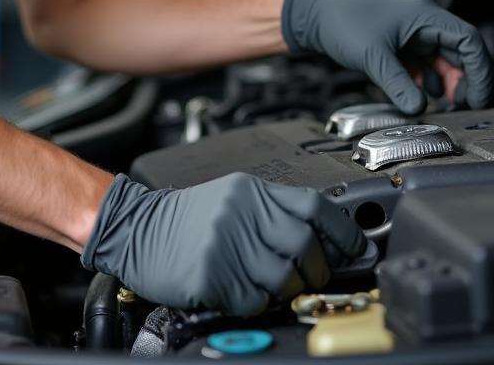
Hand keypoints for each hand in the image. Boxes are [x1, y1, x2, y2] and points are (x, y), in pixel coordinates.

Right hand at [81, 172, 366, 315]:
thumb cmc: (186, 217)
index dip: (343, 231)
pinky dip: (254, 303)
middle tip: (309, 277)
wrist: (136, 228)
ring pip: (284, 279)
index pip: (313, 206)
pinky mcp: (212, 275)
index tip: (357, 249)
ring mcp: (226, 243)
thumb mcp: (231, 197)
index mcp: (251, 190)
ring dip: (285, 290)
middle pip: (305, 245)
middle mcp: (242, 212)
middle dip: (316, 269)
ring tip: (268, 284)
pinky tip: (240, 291)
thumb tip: (322, 239)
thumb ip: (272, 211)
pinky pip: (253, 300)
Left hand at [281, 0, 492, 113]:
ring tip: (445, 105)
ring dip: (448, 83)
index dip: (480, 71)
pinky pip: (425, 64)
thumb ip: (398, 85)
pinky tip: (421, 96)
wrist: (315, 17)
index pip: (469, 40)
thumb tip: (419, 109)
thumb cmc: (342, 23)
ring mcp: (413, 33)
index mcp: (425, 15)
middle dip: (465, 80)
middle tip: (463, 106)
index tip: (479, 97)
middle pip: (460, 52)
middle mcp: (423, 22)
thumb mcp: (373, 57)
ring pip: (444, 60)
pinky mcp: (401, 44)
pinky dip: (428, 81)